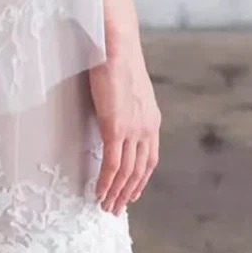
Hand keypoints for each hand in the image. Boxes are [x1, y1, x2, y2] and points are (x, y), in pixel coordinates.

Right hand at [88, 29, 160, 216]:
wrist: (116, 44)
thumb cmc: (118, 59)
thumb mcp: (129, 89)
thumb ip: (127, 108)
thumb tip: (116, 115)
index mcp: (152, 119)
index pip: (150, 159)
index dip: (141, 180)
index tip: (132, 193)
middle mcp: (146, 128)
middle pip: (139, 171)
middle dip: (127, 193)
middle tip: (115, 208)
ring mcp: (132, 129)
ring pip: (126, 172)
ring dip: (115, 193)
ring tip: (105, 206)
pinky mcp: (115, 127)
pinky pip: (111, 163)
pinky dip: (105, 181)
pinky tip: (99, 191)